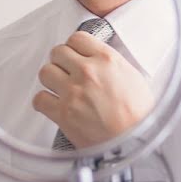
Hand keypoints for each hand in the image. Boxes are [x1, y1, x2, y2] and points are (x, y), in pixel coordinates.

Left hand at [32, 31, 154, 147]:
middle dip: (61, 61)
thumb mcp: (134, 77)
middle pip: (57, 52)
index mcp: (107, 60)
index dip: (75, 47)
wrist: (136, 143)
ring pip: (45, 72)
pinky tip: (55, 105)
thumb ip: (112, 64)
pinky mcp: (63, 114)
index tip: (76, 55)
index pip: (77, 38)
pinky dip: (45, 102)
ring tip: (61, 88)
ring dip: (51, 79)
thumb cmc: (141, 115)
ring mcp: (73, 93)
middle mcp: (88, 72)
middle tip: (68, 72)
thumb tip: (95, 59)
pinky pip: (39, 99)